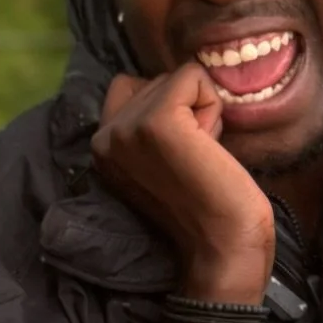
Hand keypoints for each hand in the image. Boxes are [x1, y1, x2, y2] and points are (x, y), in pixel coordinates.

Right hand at [92, 62, 274, 299]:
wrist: (222, 246)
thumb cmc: (205, 208)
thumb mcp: (159, 161)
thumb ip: (148, 127)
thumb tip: (175, 80)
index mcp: (100, 148)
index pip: (128, 86)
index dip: (166, 108)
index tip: (178, 154)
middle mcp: (103, 135)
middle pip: (155, 79)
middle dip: (184, 109)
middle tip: (192, 158)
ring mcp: (126, 128)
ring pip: (176, 78)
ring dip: (200, 109)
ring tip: (200, 155)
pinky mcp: (156, 121)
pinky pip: (193, 77)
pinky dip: (212, 104)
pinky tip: (209, 145)